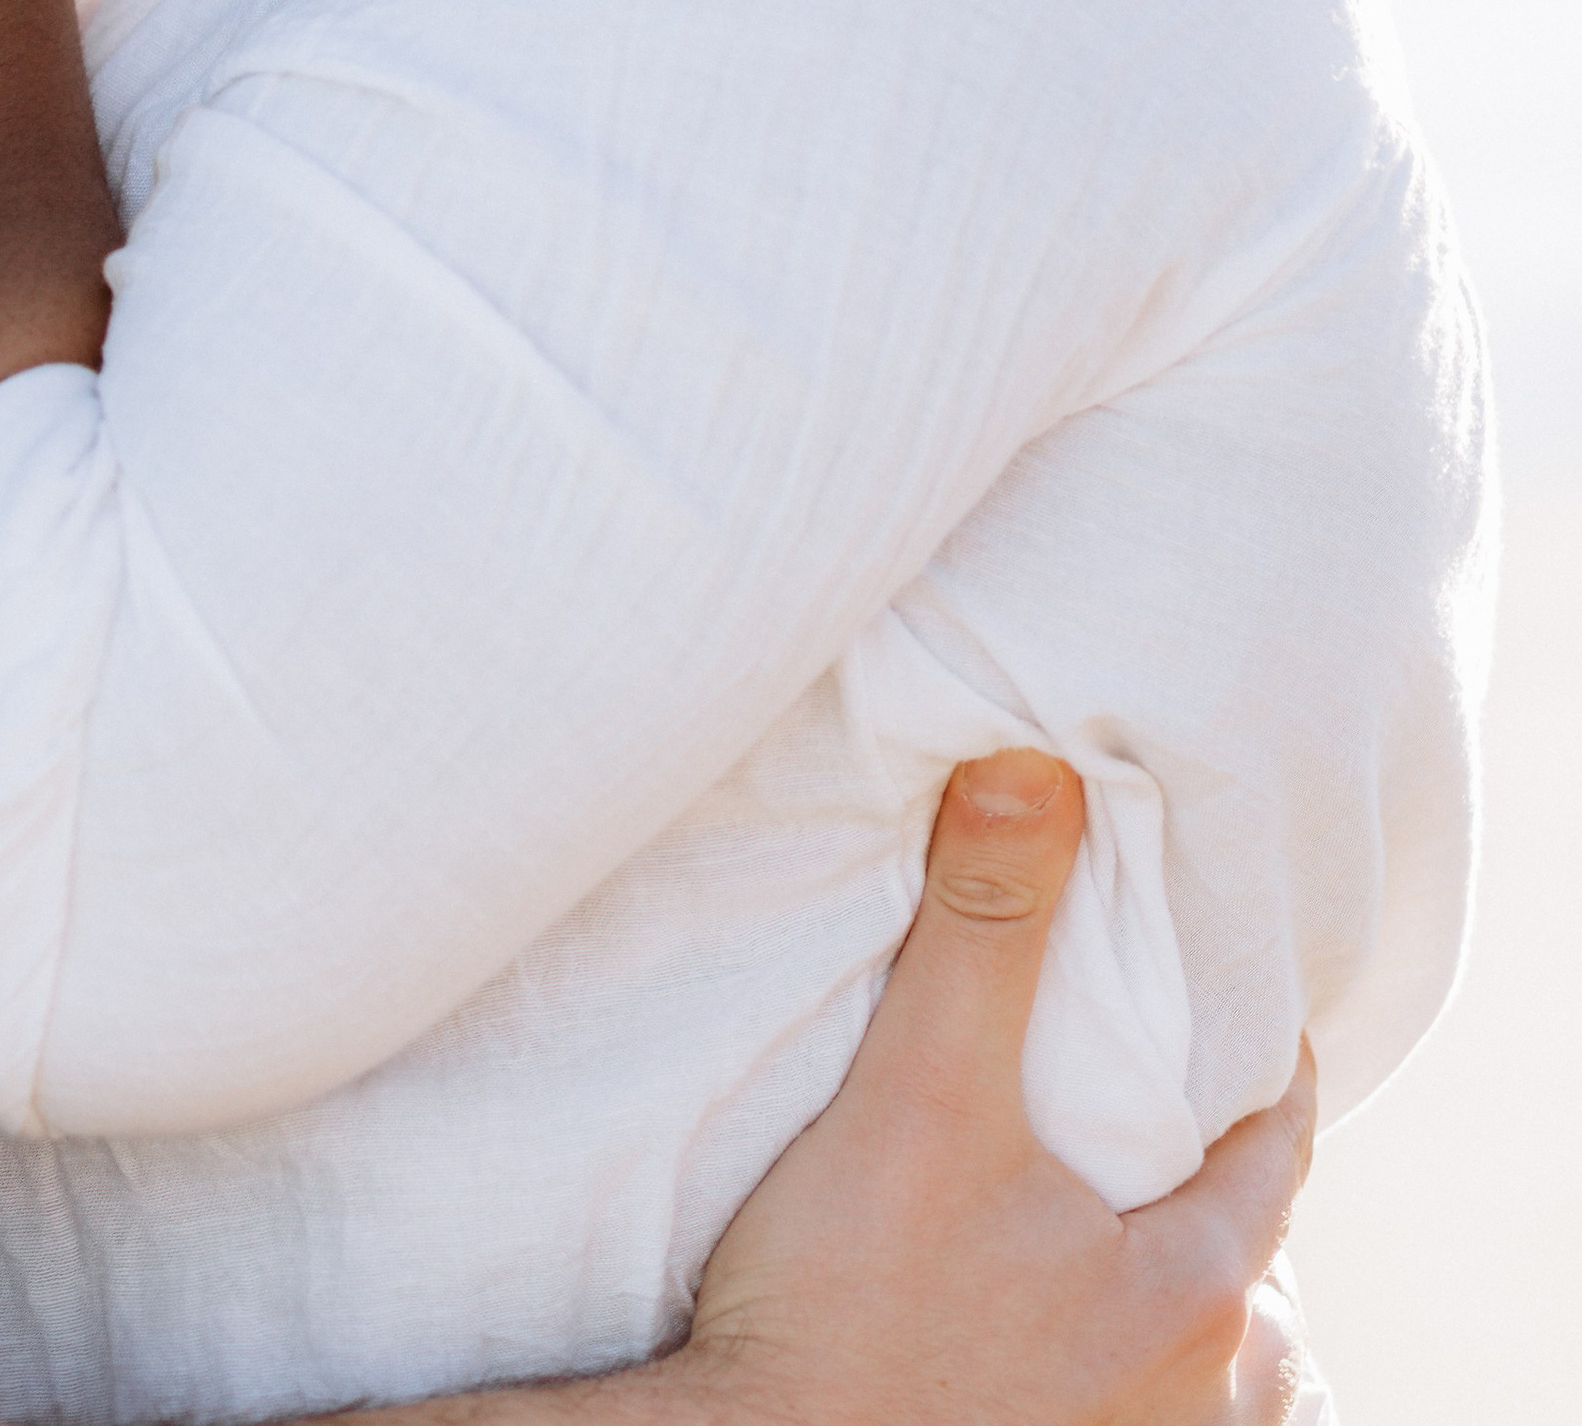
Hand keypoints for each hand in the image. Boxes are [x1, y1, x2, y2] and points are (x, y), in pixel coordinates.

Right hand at [688, 752, 1316, 1425]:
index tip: (1235, 999)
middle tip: (1149, 1105)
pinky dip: (1113, 1361)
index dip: (1263, 1064)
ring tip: (1103, 1223)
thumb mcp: (923, 1092)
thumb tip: (1034, 767)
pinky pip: (1128, 1411)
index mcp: (1199, 1294)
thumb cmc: (849, 1306)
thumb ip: (986, 929)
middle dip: (1207, 1183)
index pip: (1279, 1147)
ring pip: (1200, 1361)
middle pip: (1245, 1260)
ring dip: (1166, 1291)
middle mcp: (1194, 1394)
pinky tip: (1046, 1326)